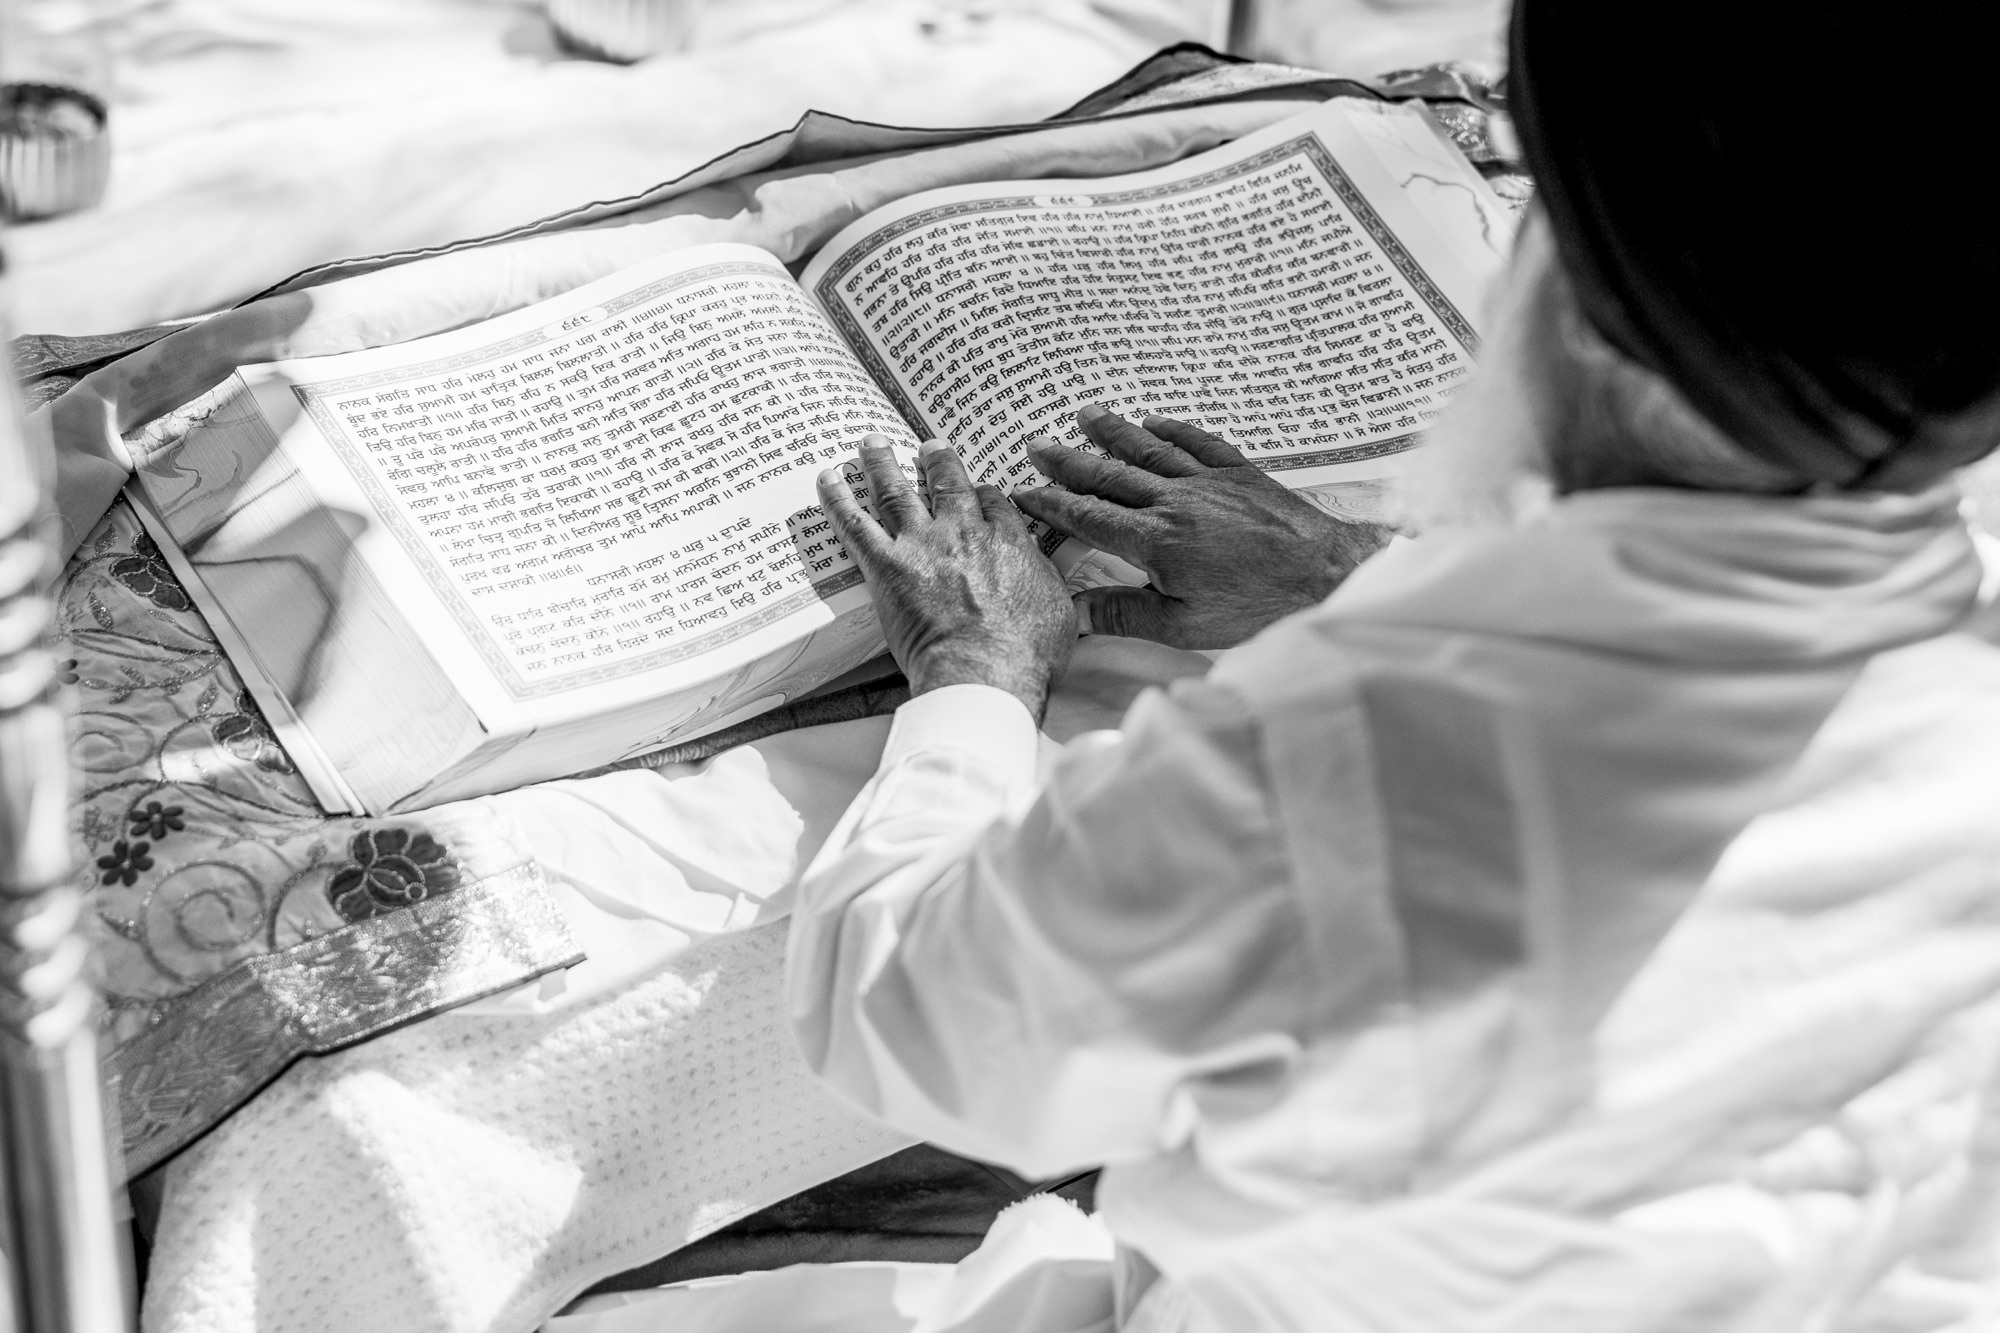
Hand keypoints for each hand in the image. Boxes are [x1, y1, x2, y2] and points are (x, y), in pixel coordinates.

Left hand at [818, 435, 1075, 718]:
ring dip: (882, 462)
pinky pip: (855, 523)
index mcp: (1007, 540)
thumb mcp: (1058, 610)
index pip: (992, 503)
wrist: (985, 669)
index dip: (982, 494)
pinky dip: (838, 498)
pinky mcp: (887, 565)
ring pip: (896, 491)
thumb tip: (1046, 577)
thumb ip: (1047, 583)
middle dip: (936, 461)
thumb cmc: (1027, 652)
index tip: (978, 491)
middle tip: (928, 447)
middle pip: (947, 483)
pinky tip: (827, 478)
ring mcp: (922, 543)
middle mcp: (963, 531)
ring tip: (871, 443)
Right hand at [1012, 406, 1389, 648]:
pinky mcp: (1240, 474)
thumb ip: (1126, 614)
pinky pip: (1198, 442)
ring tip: (1083, 414)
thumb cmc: (1258, 605)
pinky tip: (1154, 418)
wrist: (1325, 573)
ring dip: (1113, 432)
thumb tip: (1074, 612)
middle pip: (1110, 476)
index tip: (1023, 494)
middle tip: (1036, 446)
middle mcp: (1176, 502)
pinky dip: (1173, 428)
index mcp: (1156, 541)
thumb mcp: (1185, 624)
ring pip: (1149, 449)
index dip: (1052, 506)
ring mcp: (1209, 482)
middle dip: (1069, 461)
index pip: (1090, 518)